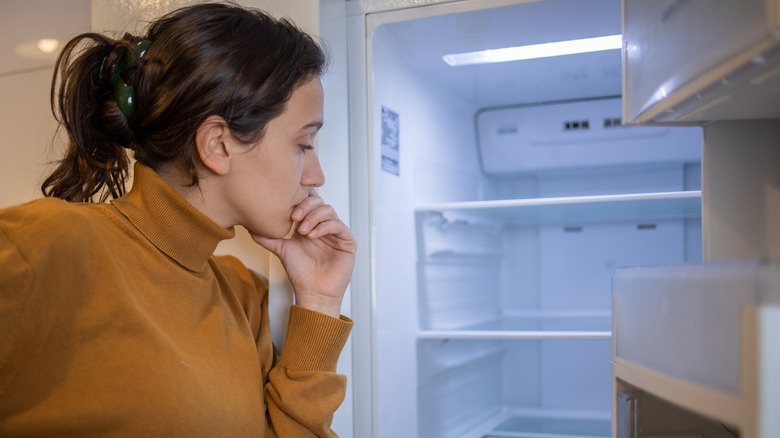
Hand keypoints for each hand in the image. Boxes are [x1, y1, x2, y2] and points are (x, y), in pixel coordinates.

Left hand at [250, 191, 355, 317]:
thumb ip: (267, 237)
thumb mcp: (281, 250)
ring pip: (329, 211)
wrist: (313, 293)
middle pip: (319, 202)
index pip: (308, 202)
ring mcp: (336, 233)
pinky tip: (312, 236)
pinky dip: (324, 227)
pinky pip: (338, 225)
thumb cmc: (300, 274)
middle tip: (294, 217)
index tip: (286, 210)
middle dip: (305, 206)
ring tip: (302, 231)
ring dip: (313, 217)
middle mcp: (324, 226)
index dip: (299, 200)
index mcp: (310, 225)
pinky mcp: (348, 242)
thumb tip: (250, 227)